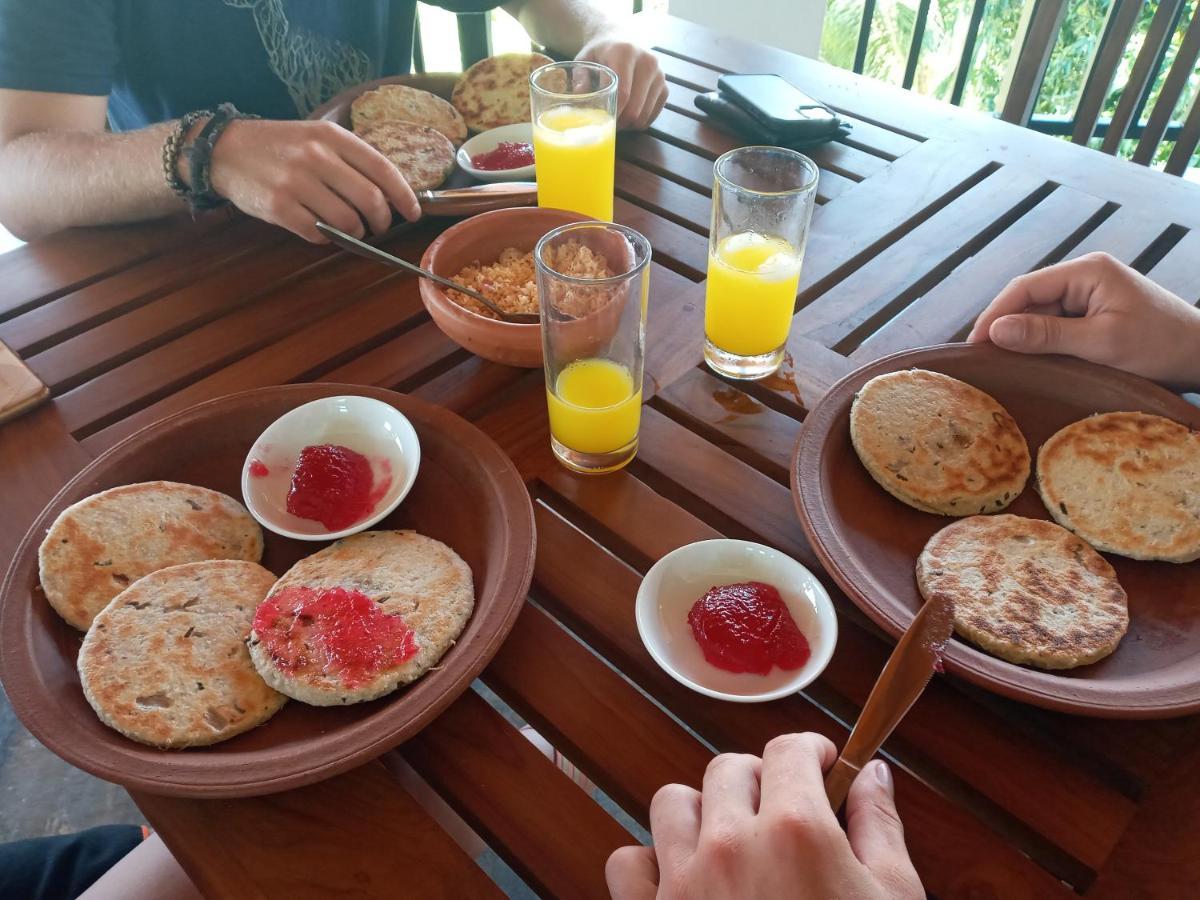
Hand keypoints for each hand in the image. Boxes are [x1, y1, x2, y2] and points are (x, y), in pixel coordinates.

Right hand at [204, 118, 421, 243]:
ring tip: (349, 229)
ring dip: (355, 233)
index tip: (413, 213)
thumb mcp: (316, 136)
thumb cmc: (280, 146)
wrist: (225, 150)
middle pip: (370, 200)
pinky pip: (318, 234)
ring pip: (347, 221)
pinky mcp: (279, 208)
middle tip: (379, 228)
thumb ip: (349, 159)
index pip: (382, 169)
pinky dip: (325, 238)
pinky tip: (319, 229)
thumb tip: (389, 193)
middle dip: (382, 221)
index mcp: (331, 136)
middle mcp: (316, 157)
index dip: (404, 195)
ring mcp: (296, 183)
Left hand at [576, 38, 667, 129]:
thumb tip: (580, 96)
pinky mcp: (665, 87)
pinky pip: (653, 115)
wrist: (622, 40)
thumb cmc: (600, 53)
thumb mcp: (585, 59)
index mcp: (625, 53)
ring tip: (616, 121)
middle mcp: (647, 62)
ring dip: (629, 124)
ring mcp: (659, 75)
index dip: (612, 112)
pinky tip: (628, 117)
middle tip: (607, 125)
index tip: (600, 120)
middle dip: (620, 122)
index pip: (623, 92)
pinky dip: (640, 121)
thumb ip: (580, 77)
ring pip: (644, 114)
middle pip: (635, 107)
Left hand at [606, 733, 922, 899]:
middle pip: (728, 770)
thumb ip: (880, 827)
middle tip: (783, 810)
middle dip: (759, 780)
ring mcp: (682, 885)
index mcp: (796, 831)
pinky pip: (627, 864)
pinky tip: (684, 881)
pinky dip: (650, 864)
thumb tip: (874, 774)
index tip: (822, 767)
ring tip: (730, 840)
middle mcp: (730, 845)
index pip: (788, 752)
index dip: (810, 752)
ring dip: (701, 812)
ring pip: (670, 804)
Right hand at [968, 253, 1199, 390]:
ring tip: (1000, 365)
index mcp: (1087, 271)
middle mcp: (1085, 276)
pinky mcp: (1095, 314)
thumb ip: (1047, 336)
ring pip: (1041, 315)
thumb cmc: (1160, 346)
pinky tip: (1029, 363)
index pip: (1025, 288)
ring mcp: (1090, 295)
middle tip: (982, 361)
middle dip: (1005, 328)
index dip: (994, 315)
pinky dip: (1042, 344)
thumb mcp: (1101, 343)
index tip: (974, 346)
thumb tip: (995, 331)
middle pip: (1030, 300)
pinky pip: (1057, 326)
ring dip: (1023, 339)